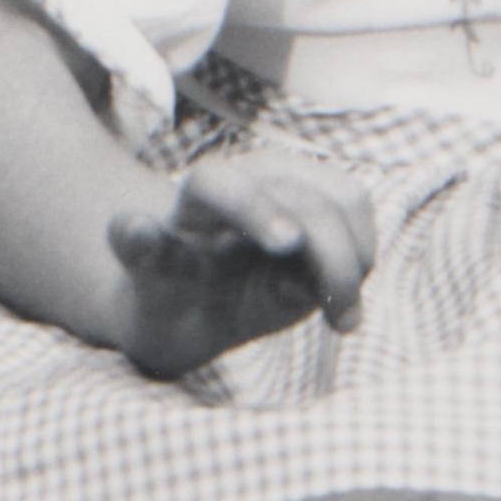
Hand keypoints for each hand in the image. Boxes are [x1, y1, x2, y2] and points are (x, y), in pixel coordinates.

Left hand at [108, 153, 377, 377]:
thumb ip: (139, 254)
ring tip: (342, 314)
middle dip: (331, 256)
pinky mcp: (321, 201)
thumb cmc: (164, 298)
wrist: (189, 299)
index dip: (255, 206)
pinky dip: (363, 257)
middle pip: (305, 198)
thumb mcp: (142, 291)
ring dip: (355, 257)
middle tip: (340, 321)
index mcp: (193, 200)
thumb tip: (137, 225)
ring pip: (345, 197)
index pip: (221, 184)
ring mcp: (289, 187)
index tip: (286, 245)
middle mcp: (245, 179)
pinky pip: (359, 213)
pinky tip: (342, 302)